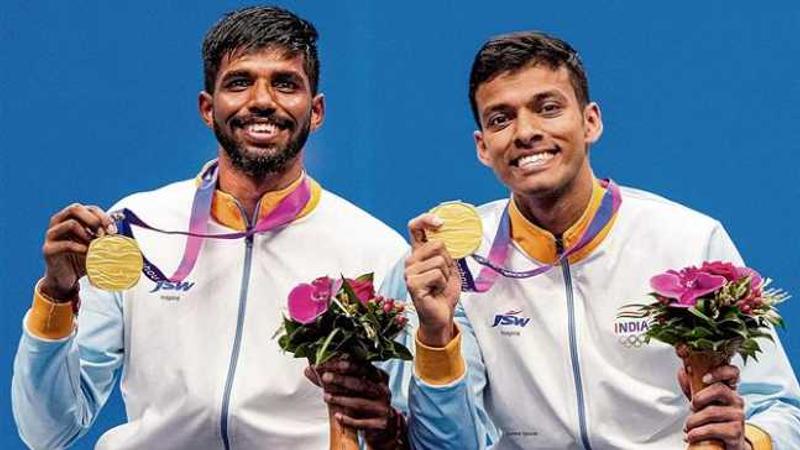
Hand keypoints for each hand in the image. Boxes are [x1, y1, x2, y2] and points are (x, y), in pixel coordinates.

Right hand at [41, 203, 114, 300]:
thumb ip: (108, 240)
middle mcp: (59, 223)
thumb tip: (132, 241)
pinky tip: (87, 253)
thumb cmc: (82, 259)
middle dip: (94, 220)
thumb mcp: (97, 247)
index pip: (88, 208)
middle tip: (104, 234)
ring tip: (95, 246)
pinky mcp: (48, 249)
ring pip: (70, 224)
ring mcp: (51, 235)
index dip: (102, 216)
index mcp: (71, 218)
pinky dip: (79, 248)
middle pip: (75, 209)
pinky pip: (64, 244)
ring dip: (87, 234)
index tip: (113, 230)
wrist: (66, 279)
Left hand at [305, 358, 403, 448]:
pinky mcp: (381, 424)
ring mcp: (383, 407)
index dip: (344, 364)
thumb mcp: (355, 389)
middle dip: (342, 379)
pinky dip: (348, 419)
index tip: (328, 362)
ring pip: (360, 402)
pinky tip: (337, 417)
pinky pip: (361, 422)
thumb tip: (310, 369)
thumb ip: (333, 379)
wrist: (384, 428)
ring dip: (341, 399)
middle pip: (361, 383)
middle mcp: (383, 390)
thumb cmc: (366, 403)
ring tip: (326, 397)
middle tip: (325, 376)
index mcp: (379, 377)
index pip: (361, 367)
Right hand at [404, 213, 460, 346]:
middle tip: (443, 275)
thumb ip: (446, 251)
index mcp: (418, 252)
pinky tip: (435, 291)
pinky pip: (436, 274)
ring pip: (439, 260)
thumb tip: (450, 233)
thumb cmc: (443, 292)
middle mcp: (411, 260)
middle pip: (437, 244)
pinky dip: (442, 283)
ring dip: (446, 275)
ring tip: (439, 285)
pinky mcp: (413, 284)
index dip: (426, 219)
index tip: (440, 222)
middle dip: (448, 260)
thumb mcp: (449, 267)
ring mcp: (410, 272)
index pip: (416, 227)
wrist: (441, 315)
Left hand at [678, 364, 749, 449]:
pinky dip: (697, 433)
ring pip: (711, 411)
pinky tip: (692, 436)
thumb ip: (692, 386)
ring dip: (693, 420)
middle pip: (719, 389)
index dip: (720, 372)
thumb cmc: (712, 420)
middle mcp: (736, 400)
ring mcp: (738, 416)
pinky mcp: (736, 432)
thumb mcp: (701, 401)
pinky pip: (713, 428)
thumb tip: (683, 372)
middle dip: (699, 398)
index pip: (732, 372)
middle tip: (691, 407)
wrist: (724, 445)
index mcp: (728, 390)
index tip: (704, 378)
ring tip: (688, 426)